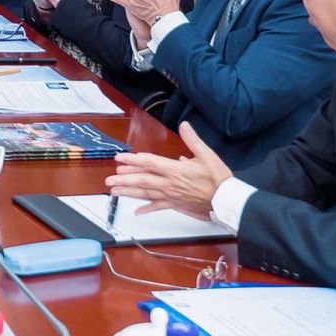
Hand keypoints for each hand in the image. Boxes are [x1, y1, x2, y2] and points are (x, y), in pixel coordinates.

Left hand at [105, 122, 232, 220]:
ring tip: (115, 191)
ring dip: (129, 192)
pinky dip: (147, 209)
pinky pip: (158, 207)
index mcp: (174, 170)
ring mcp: (171, 195)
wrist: (226, 200)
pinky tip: (136, 211)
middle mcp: (169, 183)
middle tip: (109, 179)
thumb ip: (193, 139)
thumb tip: (184, 125)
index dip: (132, 160)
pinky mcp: (175, 204)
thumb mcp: (207, 155)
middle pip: (142, 180)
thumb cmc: (218, 179)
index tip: (119, 158)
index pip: (149, 163)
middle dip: (124, 179)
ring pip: (146, 194)